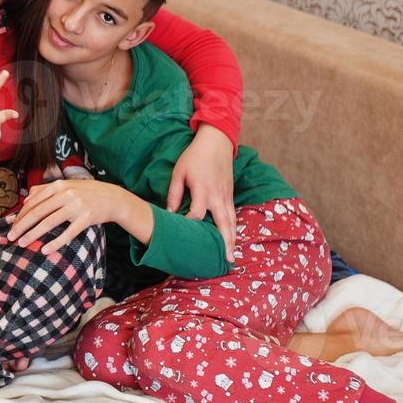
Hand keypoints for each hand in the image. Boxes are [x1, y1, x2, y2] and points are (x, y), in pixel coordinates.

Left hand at [6, 178, 130, 252]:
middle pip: (37, 212)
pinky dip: (55, 243)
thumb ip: (46, 190)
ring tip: (22, 244)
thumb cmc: (85, 193)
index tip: (11, 226)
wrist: (112, 198)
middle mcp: (65, 194)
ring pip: (49, 222)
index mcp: (58, 186)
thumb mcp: (66, 186)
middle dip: (22, 226)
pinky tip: (44, 250)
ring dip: (33, 234)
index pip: (33, 202)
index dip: (21, 215)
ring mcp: (76, 206)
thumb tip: (26, 199)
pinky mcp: (86, 218)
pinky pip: (68, 233)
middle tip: (10, 237)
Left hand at [167, 125, 236, 259]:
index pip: (197, 214)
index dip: (189, 224)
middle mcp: (218, 196)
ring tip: (231, 256)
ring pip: (232, 221)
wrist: (216, 142)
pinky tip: (232, 238)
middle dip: (224, 243)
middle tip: (225, 260)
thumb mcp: (179, 172)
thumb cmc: (194, 157)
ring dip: (232, 239)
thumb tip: (169, 213)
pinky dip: (233, 228)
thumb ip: (174, 193)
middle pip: (223, 224)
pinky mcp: (230, 194)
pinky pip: (233, 214)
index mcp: (203, 190)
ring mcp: (227, 196)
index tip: (182, 232)